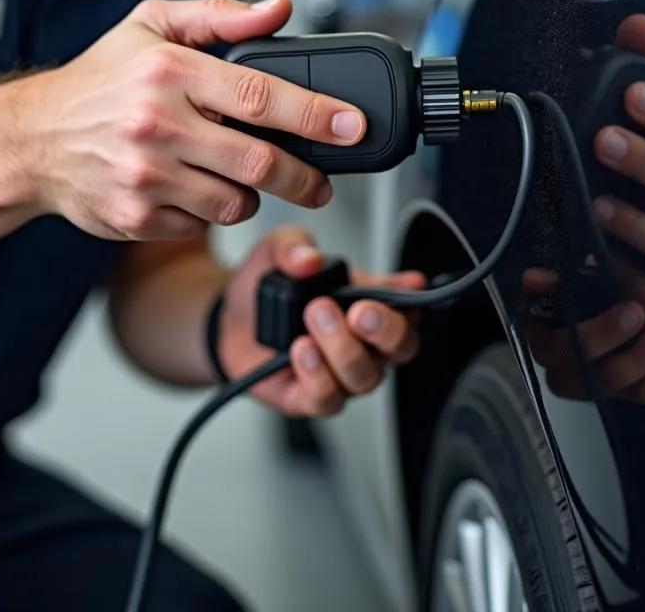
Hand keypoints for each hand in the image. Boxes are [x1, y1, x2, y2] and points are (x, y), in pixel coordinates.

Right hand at [23, 0, 366, 240]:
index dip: (315, 114)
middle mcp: (156, 126)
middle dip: (306, 177)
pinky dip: (211, 211)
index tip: (351, 125)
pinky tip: (195, 188)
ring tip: (243, 176)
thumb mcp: (151, 25)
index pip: (259, 95)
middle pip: (260, 162)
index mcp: (168, 73)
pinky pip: (201, 225)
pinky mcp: (136, 218)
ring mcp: (145, 178)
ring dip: (254, 194)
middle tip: (321, 181)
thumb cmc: (99, 80)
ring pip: (236, 202)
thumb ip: (219, 14)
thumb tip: (279, 10)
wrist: (32, 139)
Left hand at [218, 226, 424, 416]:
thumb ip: (294, 246)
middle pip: (401, 348)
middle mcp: (363, 343)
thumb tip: (309, 259)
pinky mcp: (310, 397)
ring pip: (365, 376)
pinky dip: (317, 374)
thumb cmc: (267, 285)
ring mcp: (340, 373)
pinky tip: (301, 350)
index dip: (414, 300)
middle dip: (386, 329)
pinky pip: (327, 398)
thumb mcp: (278, 250)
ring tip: (315, 317)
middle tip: (359, 310)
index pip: (409, 308)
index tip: (409, 286)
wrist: (230, 318)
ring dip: (343, 347)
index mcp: (368, 303)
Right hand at [520, 268, 644, 402]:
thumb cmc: (583, 290)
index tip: (630, 307)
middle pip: (583, 368)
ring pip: (613, 383)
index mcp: (539, 338)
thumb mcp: (569, 281)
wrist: (614, 305)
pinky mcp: (619, 393)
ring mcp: (590, 384)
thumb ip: (552, 283)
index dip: (591, 332)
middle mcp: (558, 367)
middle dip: (615, 343)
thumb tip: (532, 279)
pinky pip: (640, 394)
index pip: (555, 345)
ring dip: (643, 360)